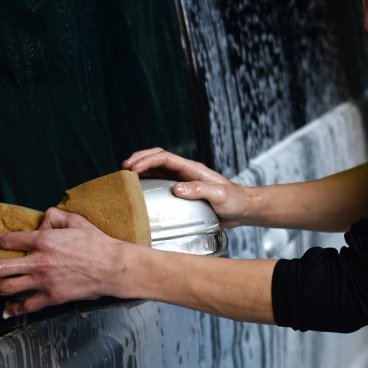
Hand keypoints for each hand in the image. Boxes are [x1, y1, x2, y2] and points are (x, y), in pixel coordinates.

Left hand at [0, 208, 135, 316]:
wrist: (114, 267)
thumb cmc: (98, 243)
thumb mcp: (76, 221)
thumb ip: (56, 216)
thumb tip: (43, 218)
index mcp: (42, 241)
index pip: (7, 241)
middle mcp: (37, 262)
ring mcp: (43, 282)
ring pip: (5, 288)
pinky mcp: (52, 297)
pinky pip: (28, 304)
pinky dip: (14, 309)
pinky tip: (4, 311)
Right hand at [123, 148, 259, 226]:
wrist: (243, 208)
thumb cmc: (235, 200)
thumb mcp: (220, 196)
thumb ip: (200, 190)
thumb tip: (176, 188)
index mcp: (193, 169)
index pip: (165, 158)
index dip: (147, 160)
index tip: (133, 167)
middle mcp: (186, 172)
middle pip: (158, 158)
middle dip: (140, 159)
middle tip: (123, 167)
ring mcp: (183, 180)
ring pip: (157, 169)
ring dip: (141, 169)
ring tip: (125, 176)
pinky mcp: (183, 192)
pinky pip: (161, 183)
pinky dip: (148, 182)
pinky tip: (139, 190)